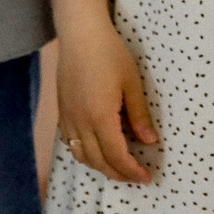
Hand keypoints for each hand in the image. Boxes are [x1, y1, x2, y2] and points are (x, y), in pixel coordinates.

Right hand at [56, 18, 159, 184]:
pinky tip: (96, 150)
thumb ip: (139, 115)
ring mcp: (68, 119)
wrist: (80, 35)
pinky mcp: (62, 112)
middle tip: (136, 177)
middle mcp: (80, 124)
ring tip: (119, 167)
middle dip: (118, 174)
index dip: (131, 171)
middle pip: (98, 162)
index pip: (116, 157)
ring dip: (100, 167)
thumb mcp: (132, 84)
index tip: (146, 178)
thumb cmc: (110, 54)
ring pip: (82, 156)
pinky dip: (85, 154)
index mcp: (100, 118)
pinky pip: (71, 143)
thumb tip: (150, 142)